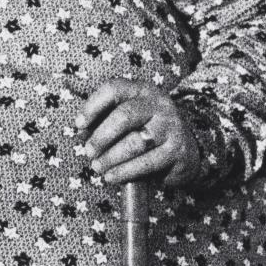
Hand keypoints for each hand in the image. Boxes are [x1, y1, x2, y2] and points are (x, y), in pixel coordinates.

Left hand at [75, 78, 200, 188]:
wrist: (186, 148)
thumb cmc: (146, 132)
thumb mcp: (129, 120)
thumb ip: (105, 121)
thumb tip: (82, 134)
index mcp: (141, 91)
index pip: (114, 89)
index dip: (92, 106)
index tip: (79, 125)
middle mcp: (158, 104)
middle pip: (124, 115)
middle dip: (101, 136)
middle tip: (88, 152)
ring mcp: (170, 126)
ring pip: (135, 142)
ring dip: (111, 157)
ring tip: (98, 167)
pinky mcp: (176, 149)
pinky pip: (147, 162)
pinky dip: (125, 172)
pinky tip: (112, 177)